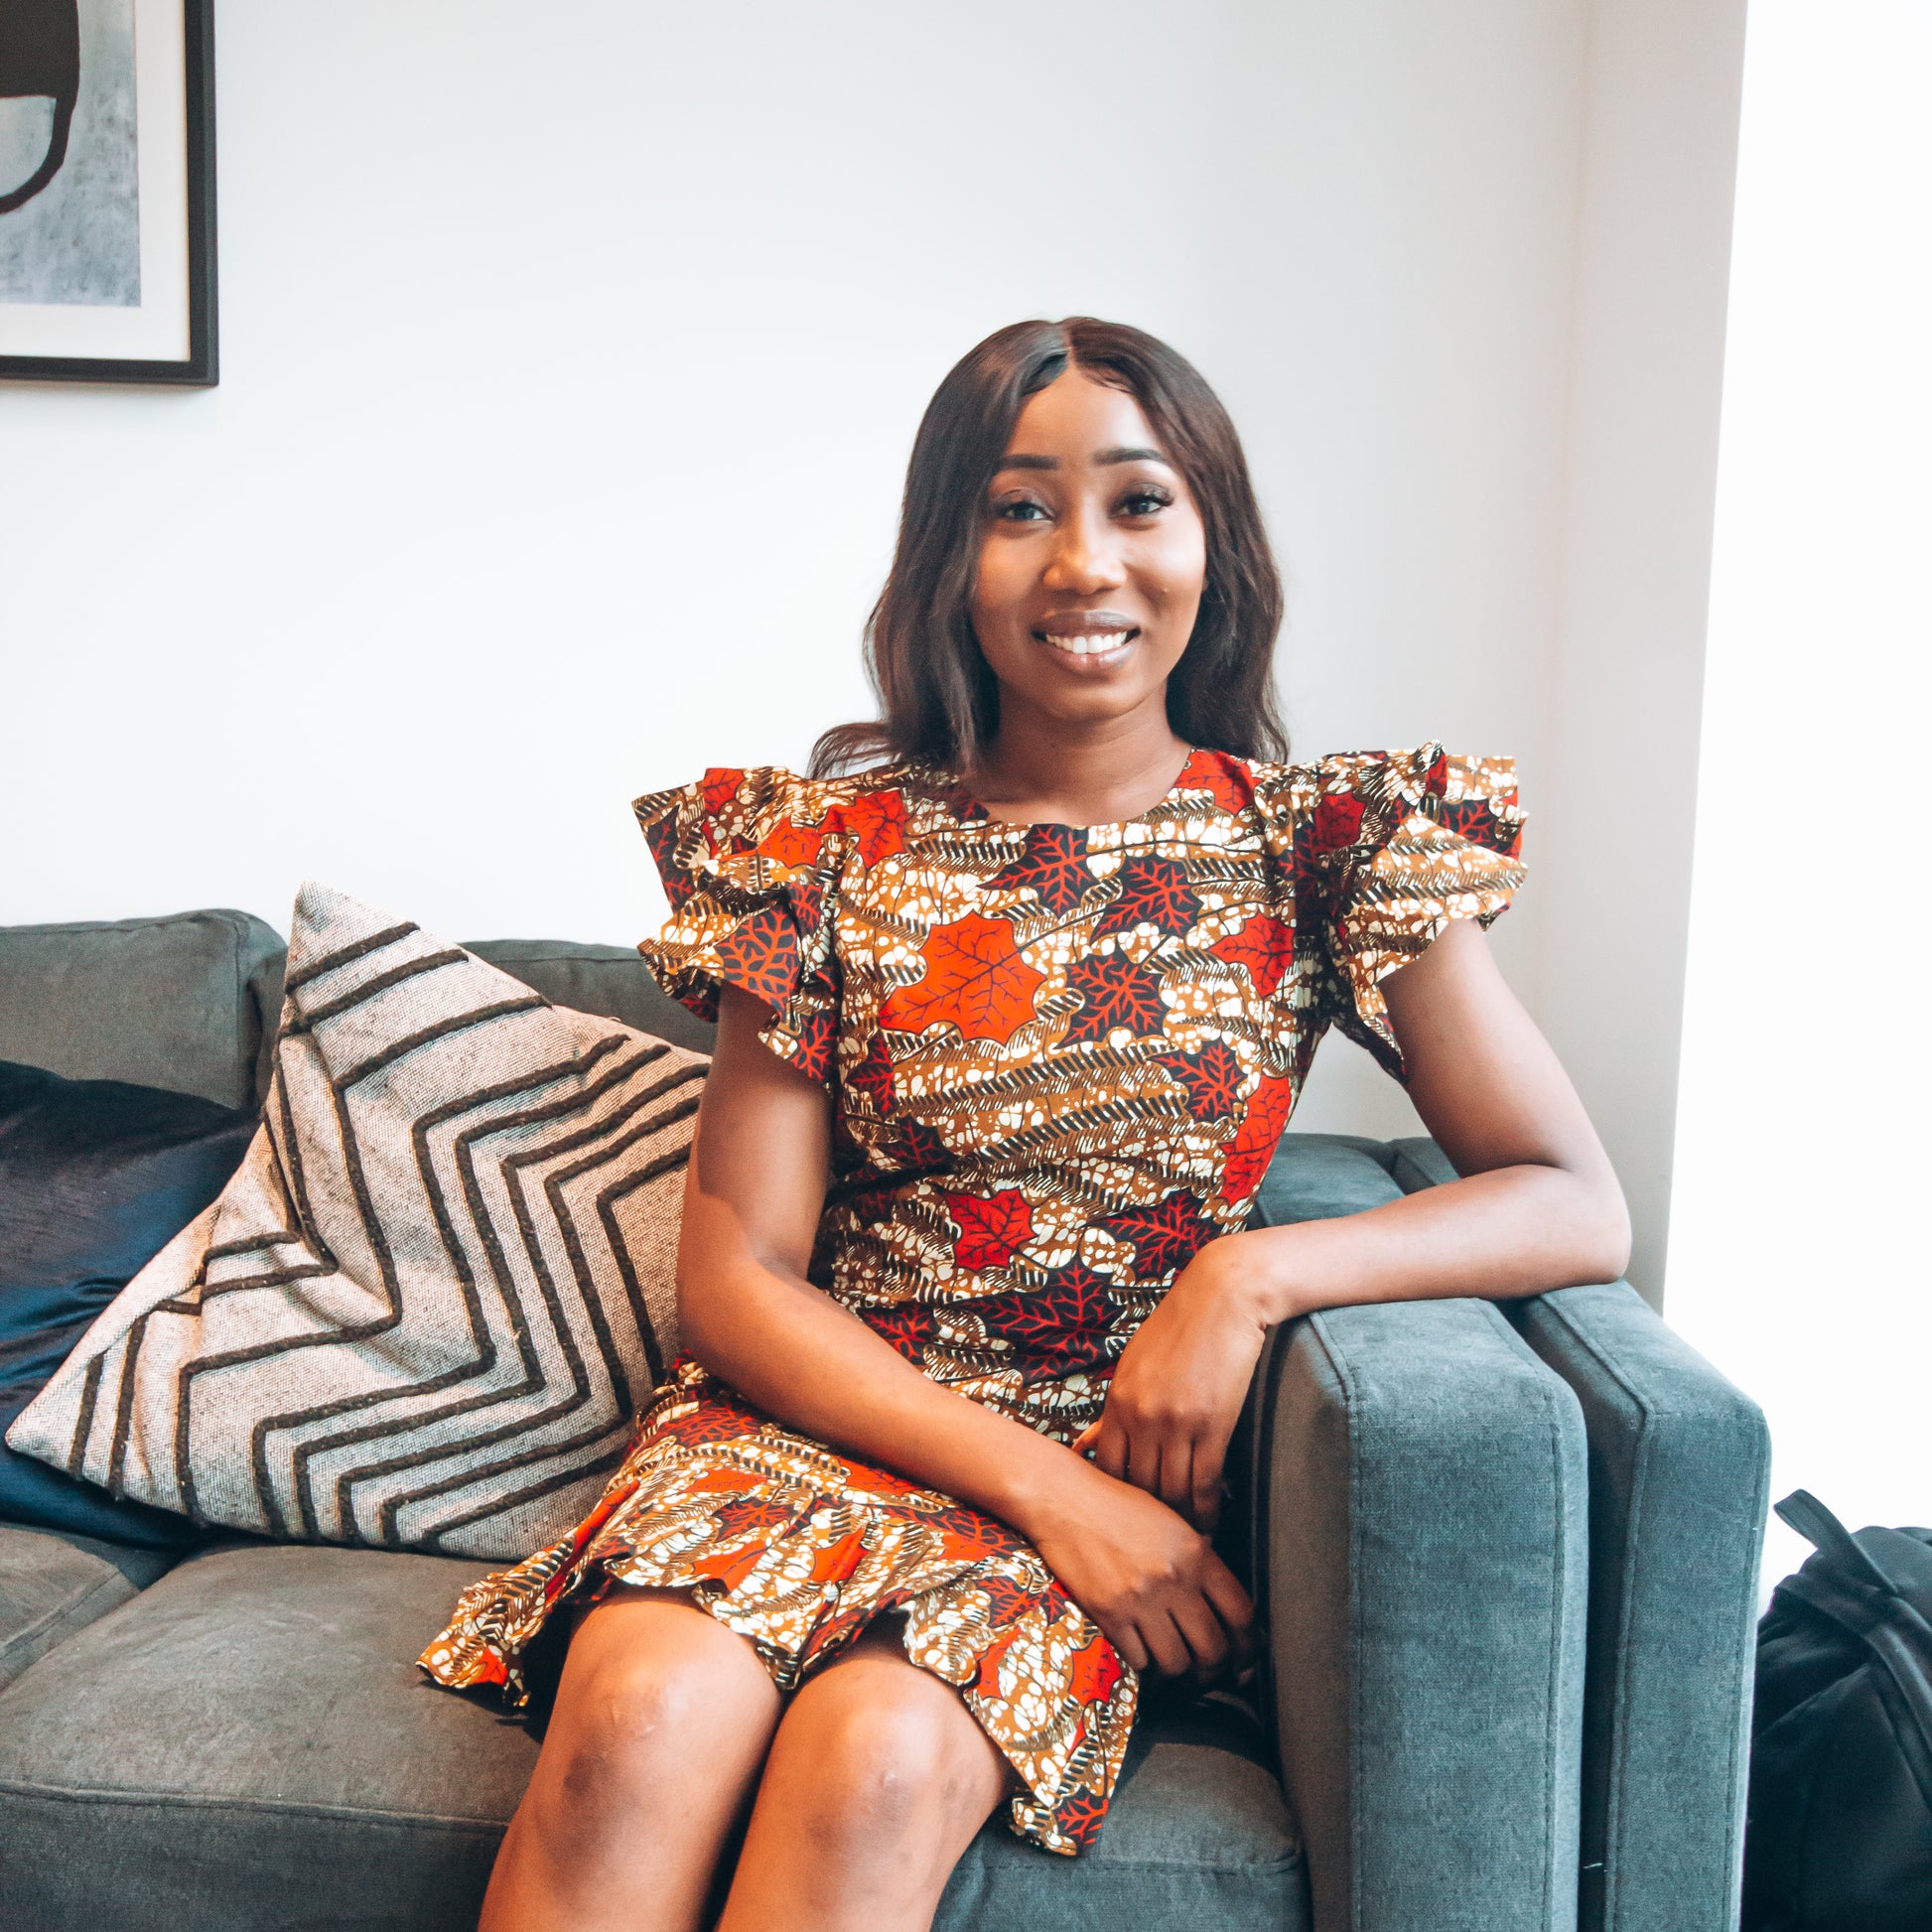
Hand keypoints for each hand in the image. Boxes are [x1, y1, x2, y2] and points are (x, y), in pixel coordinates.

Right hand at [1019, 1453, 1254, 1680]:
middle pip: (1214, 1648)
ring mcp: (1140, 1598)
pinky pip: (1139, 1661)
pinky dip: (1145, 1666)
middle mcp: (1173, 1578)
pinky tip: (1143, 1655)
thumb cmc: (1116, 1505)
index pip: (1242, 1613)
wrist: (1064, 1498)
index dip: (1250, 1646)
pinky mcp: (1108, 1613)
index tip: (1245, 1659)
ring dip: (1179, 1673)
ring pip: (1178, 1663)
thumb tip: (1222, 1605)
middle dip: (1216, 1669)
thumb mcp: (1171, 1522)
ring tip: (1174, 1666)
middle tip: (1209, 1672)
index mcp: (1196, 1552)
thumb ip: (1199, 1560)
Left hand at [1073, 1233, 1275, 1531]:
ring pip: (1172, 1491)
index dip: (1116, 1501)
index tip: (1128, 1521)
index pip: (1107, 1468)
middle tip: (1157, 1545)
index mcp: (1118, 1400)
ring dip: (1181, 1521)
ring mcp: (1175, 1421)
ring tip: (1188, 1543)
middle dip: (1148, 1519)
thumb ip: (1117, 1407)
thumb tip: (1089, 1441)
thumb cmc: (1179, 1329)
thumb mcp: (1135, 1364)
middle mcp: (1141, 1415)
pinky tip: (1212, 1521)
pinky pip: (1205, 1482)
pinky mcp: (1212, 1423)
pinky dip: (1208, 1508)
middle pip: (1138, 1487)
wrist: (1223, 1297)